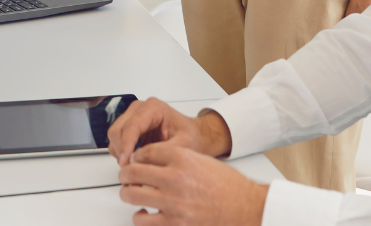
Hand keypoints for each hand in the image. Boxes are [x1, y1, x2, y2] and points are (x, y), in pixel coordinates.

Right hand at [108, 98, 231, 165]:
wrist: (194, 135)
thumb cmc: (190, 137)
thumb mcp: (183, 146)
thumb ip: (162, 152)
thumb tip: (140, 161)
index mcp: (154, 108)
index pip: (132, 126)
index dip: (127, 146)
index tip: (126, 163)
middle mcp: (140, 108)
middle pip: (118, 129)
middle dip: (122, 151)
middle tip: (131, 169)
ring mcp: (133, 116)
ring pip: (115, 134)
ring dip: (121, 152)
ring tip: (136, 165)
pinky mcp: (130, 125)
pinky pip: (117, 140)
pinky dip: (122, 152)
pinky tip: (135, 160)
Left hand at [119, 143, 267, 225]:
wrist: (245, 207)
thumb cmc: (227, 185)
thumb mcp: (201, 159)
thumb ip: (177, 158)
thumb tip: (152, 161)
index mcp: (182, 157)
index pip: (146, 151)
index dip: (136, 155)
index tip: (134, 159)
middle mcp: (175, 178)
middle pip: (134, 171)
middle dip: (126, 173)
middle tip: (125, 175)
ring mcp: (173, 203)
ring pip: (132, 195)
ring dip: (127, 193)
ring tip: (129, 193)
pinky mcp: (174, 224)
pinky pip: (143, 220)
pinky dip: (139, 216)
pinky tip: (143, 212)